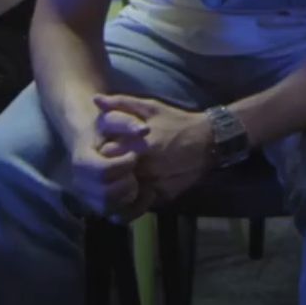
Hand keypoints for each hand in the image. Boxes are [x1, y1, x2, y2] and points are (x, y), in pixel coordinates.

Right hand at [69, 131, 144, 220]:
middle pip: (106, 194)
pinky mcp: (103, 208)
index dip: (123, 164)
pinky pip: (120, 219)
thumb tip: (144, 130)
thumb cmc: (107, 130)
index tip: (133, 154)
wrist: (97, 142)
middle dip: (128, 182)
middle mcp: (81, 184)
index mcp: (82, 162)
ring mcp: (90, 199)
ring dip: (131, 196)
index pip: (102, 171)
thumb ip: (128, 122)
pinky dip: (137, 209)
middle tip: (136, 169)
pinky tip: (147, 192)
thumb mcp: (115, 119)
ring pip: (111, 209)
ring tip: (138, 179)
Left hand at [93, 94, 213, 205]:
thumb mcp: (152, 108)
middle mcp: (143, 167)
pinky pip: (138, 205)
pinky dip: (132, 201)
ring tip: (121, 180)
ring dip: (119, 189)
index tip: (106, 150)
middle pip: (111, 176)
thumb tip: (96, 99)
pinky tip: (134, 192)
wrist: (209, 141)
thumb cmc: (177, 123)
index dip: (102, 153)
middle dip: (109, 172)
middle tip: (112, 167)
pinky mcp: (161, 196)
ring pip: (122, 194)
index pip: (104, 155)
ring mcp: (152, 184)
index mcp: (136, 145)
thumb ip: (122, 103)